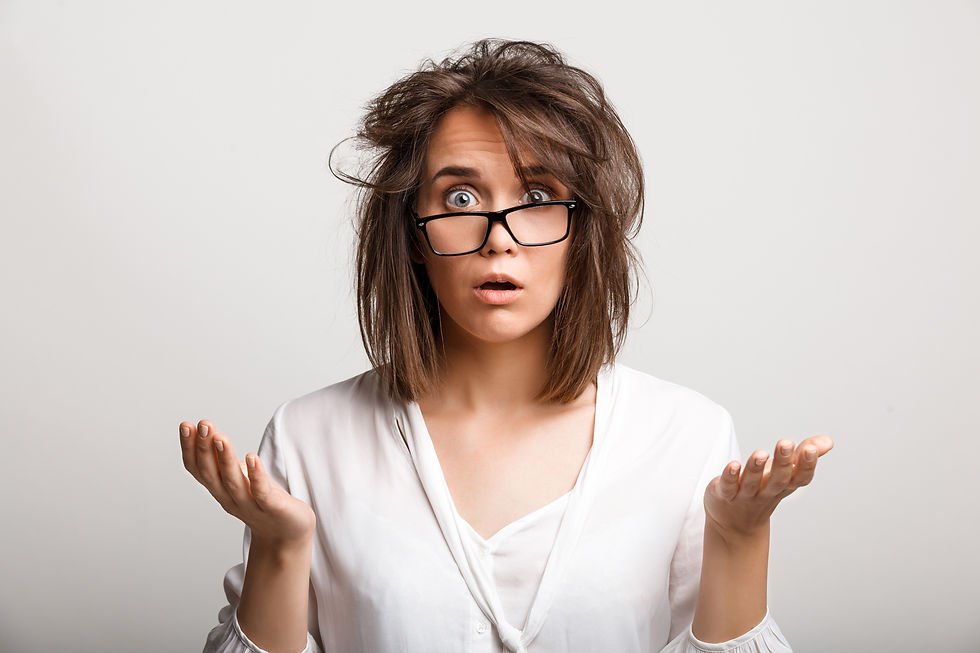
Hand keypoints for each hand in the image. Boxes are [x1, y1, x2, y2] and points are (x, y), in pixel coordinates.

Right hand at [179, 419, 315, 545]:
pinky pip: (261, 492)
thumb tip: (210, 431)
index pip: (198, 469)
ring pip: (232, 482)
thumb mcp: (238, 477)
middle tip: (204, 424)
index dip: (190, 449)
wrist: (287, 533)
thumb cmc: (262, 500)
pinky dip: (255, 475)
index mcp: (219, 489)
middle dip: (205, 448)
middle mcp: (229, 498)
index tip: (185, 425)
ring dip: (225, 458)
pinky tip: (251, 457)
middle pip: (211, 474)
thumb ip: (223, 459)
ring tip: (220, 437)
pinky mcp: (272, 508)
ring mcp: (250, 505)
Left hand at [703, 434, 833, 542]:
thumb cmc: (763, 491)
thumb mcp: (784, 474)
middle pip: (777, 479)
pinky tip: (733, 464)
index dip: (806, 465)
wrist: (734, 526)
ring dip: (756, 468)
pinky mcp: (725, 494)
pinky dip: (731, 476)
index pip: (799, 477)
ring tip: (760, 453)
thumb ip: (802, 456)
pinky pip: (729, 486)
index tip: (810, 448)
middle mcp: (766, 491)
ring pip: (752, 482)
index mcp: (784, 485)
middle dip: (783, 462)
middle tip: (786, 442)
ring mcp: (745, 494)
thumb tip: (827, 441)